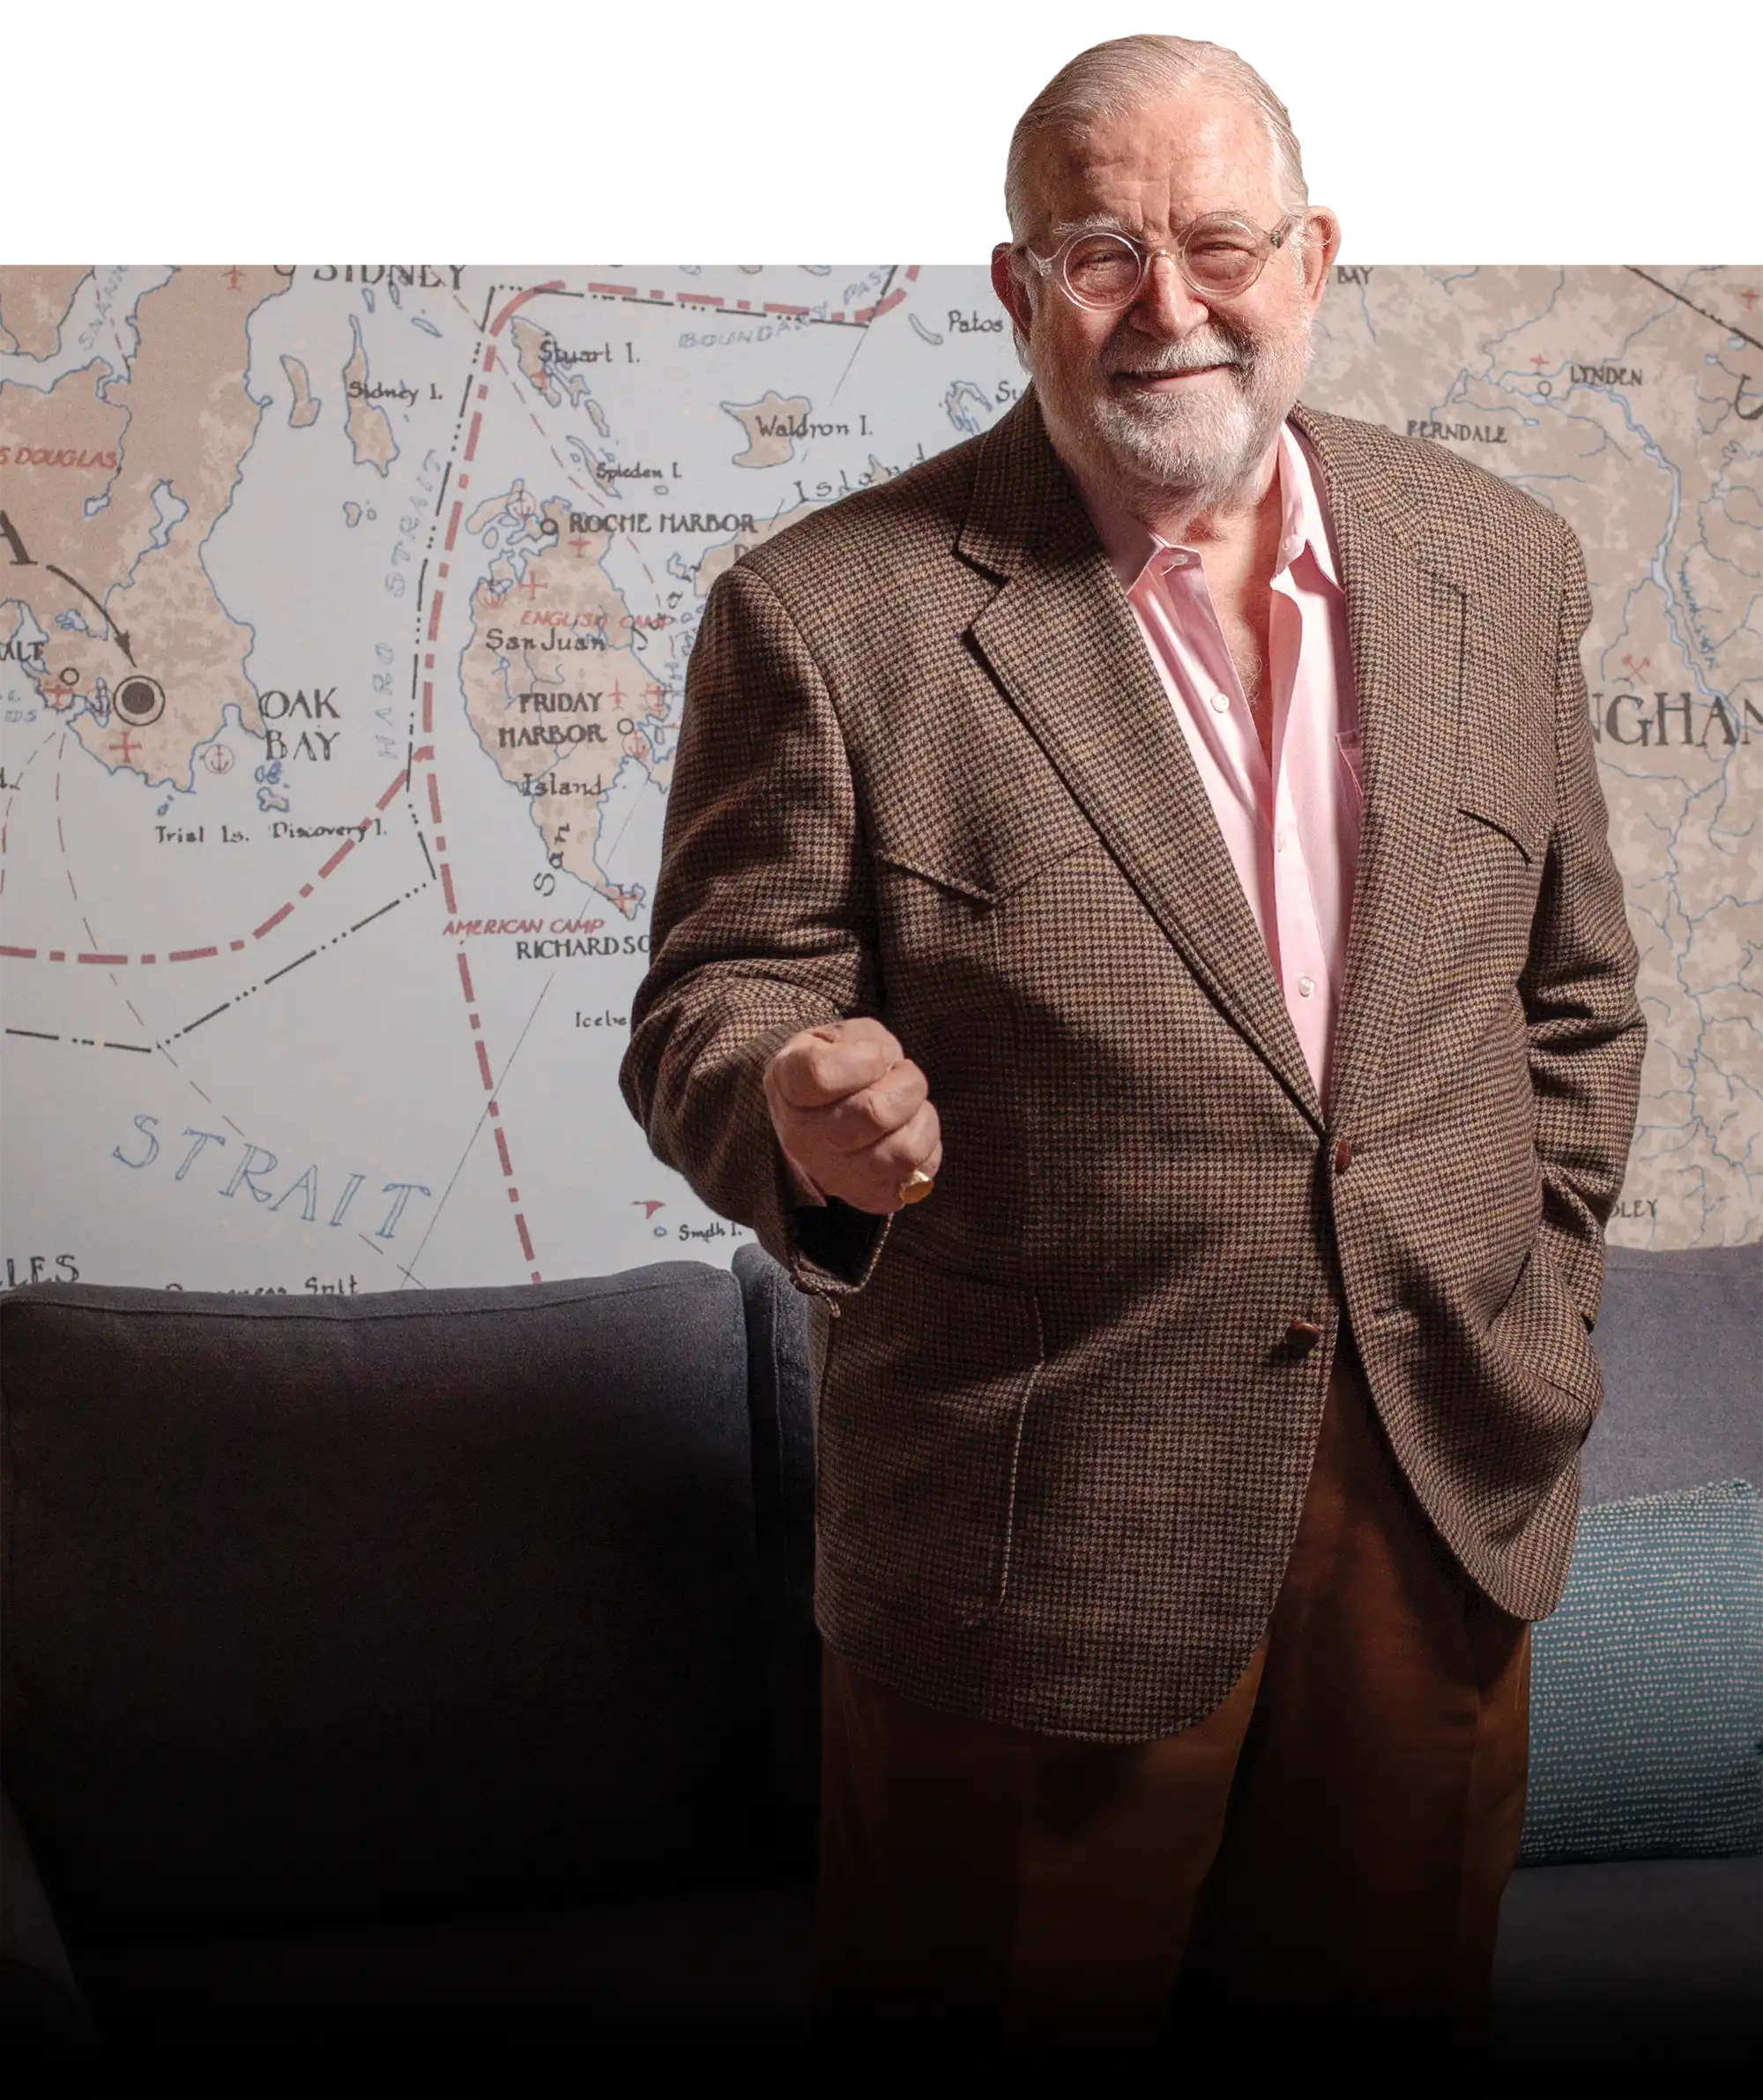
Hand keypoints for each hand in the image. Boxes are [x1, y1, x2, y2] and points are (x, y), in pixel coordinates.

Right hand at [763, 1018, 942, 1215]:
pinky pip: (921, 1174)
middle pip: (873, 1113)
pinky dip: (928, 1147)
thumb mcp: (842, 1035)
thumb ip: (863, 1042)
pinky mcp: (869, 1196)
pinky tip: (908, 1130)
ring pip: (903, 1151)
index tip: (876, 1055)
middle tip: (902, 1074)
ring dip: (920, 1117)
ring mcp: (835, 1173)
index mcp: (788, 1086)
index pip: (821, 1075)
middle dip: (906, 1083)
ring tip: (909, 1105)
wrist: (825, 1112)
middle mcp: (803, 1137)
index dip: (865, 1057)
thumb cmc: (839, 1065)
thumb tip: (886, 1068)